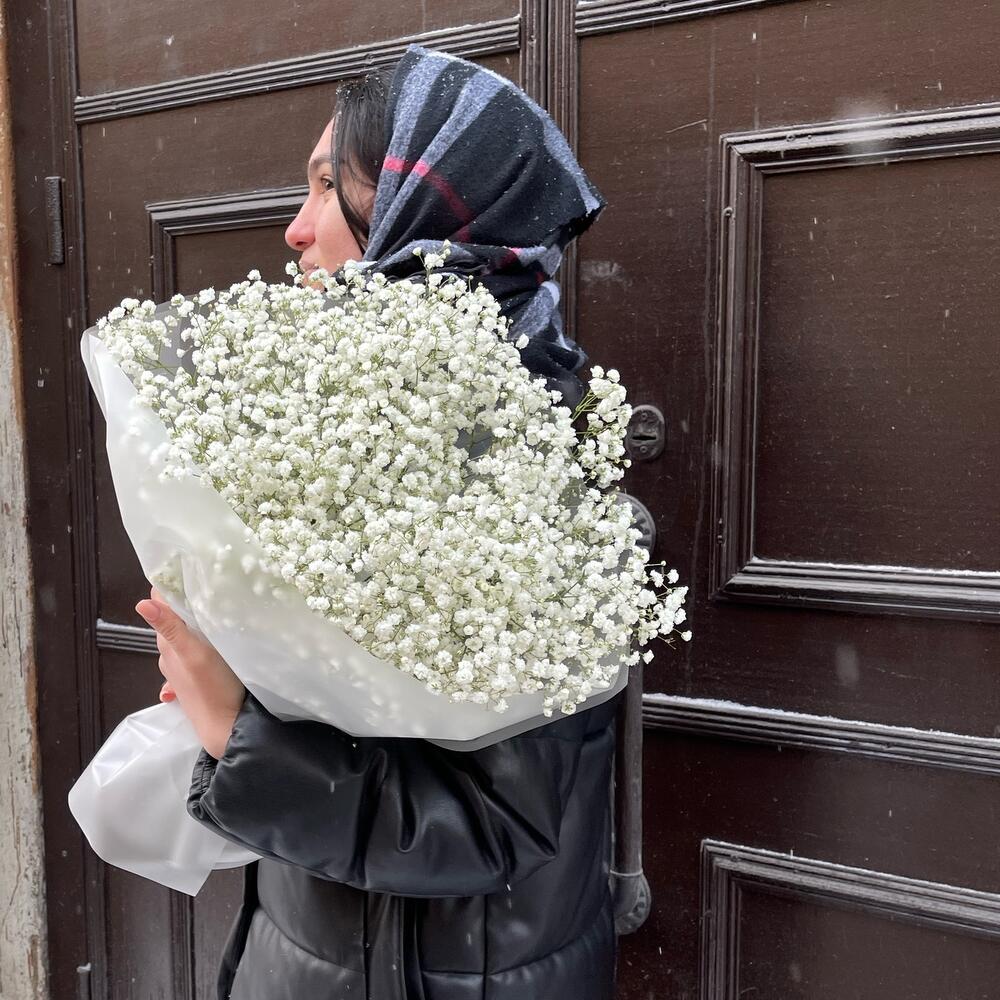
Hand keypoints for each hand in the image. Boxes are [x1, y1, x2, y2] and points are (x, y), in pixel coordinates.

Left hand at [135, 586, 245, 758]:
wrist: (226, 728)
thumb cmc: (213, 688)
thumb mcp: (194, 653)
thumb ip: (171, 628)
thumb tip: (142, 602)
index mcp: (168, 644)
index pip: (161, 605)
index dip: (170, 584)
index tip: (188, 564)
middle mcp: (170, 656)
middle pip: (173, 620)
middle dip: (184, 601)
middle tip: (207, 579)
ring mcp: (182, 670)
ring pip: (184, 637)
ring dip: (193, 622)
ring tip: (213, 604)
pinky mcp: (195, 680)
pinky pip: (194, 653)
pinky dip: (200, 642)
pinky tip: (214, 641)